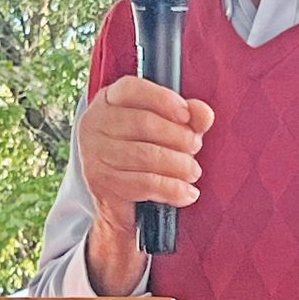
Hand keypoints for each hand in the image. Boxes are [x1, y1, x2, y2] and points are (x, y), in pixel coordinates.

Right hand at [79, 75, 213, 293]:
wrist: (121, 209)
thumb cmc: (148, 158)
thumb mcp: (165, 133)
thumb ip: (185, 117)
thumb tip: (205, 114)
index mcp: (107, 102)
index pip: (131, 89)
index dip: (162, 99)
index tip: (188, 113)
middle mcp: (94, 127)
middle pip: (144, 125)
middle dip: (180, 140)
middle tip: (196, 152)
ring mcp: (94, 157)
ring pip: (145, 156)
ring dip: (178, 166)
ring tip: (194, 174)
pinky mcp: (102, 187)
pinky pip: (143, 184)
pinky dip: (172, 189)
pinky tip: (187, 194)